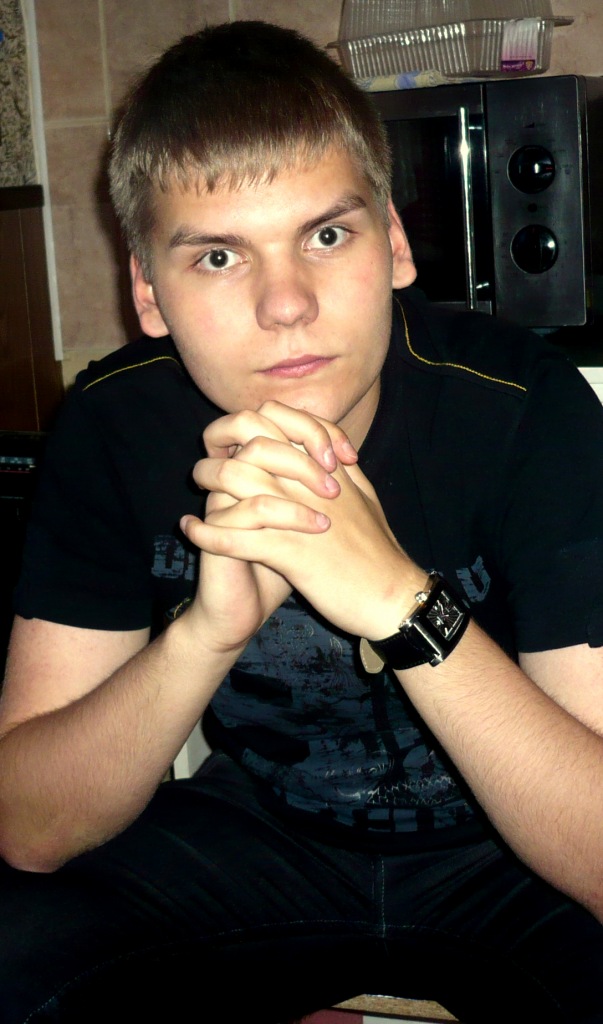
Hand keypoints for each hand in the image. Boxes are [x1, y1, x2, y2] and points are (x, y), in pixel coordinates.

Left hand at [182, 405, 423, 638]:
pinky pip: (236, 535)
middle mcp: (309, 481)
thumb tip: (325, 451)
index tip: (233, 444)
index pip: (279, 419)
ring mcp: (298, 513)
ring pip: (236, 481)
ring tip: (196, 497)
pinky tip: (192, 531)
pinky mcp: (290, 551)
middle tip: (205, 469)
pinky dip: (207, 532)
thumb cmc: (379, 552)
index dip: (248, 424)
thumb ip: (342, 469)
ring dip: (207, 486)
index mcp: (326, 466)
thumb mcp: (365, 497)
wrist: (391, 596)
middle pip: (251, 442)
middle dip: (219, 450)